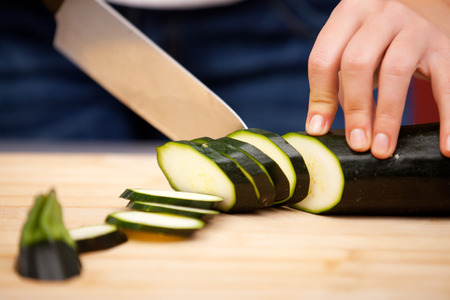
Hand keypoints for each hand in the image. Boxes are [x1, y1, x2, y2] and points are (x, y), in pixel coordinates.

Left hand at [305, 0, 449, 158]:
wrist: (426, 3)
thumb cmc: (379, 36)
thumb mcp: (352, 45)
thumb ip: (336, 79)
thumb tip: (320, 126)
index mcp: (349, 14)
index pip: (323, 58)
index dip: (319, 98)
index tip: (319, 130)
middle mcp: (380, 15)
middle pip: (357, 64)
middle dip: (355, 110)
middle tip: (357, 144)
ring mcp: (414, 27)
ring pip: (395, 72)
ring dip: (387, 116)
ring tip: (382, 148)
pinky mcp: (443, 44)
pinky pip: (446, 83)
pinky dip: (447, 117)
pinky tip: (445, 145)